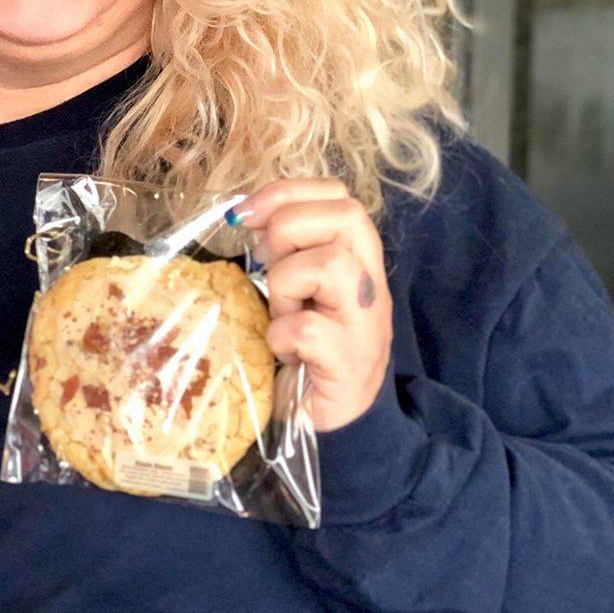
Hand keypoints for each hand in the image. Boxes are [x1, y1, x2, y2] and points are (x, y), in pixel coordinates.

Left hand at [231, 178, 392, 432]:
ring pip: (332, 265)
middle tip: (265, 264)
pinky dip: (281, 335)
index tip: (245, 214)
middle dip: (288, 229)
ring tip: (281, 311)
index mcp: (356, 259)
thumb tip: (244, 217)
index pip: (339, 197)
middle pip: (346, 216)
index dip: (287, 193)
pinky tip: (282, 350)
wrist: (327, 419)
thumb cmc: (303, 348)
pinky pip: (308, 328)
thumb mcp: (293, 289)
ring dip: (287, 283)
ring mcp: (365, 322)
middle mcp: (369, 283)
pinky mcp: (349, 362)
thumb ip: (284, 252)